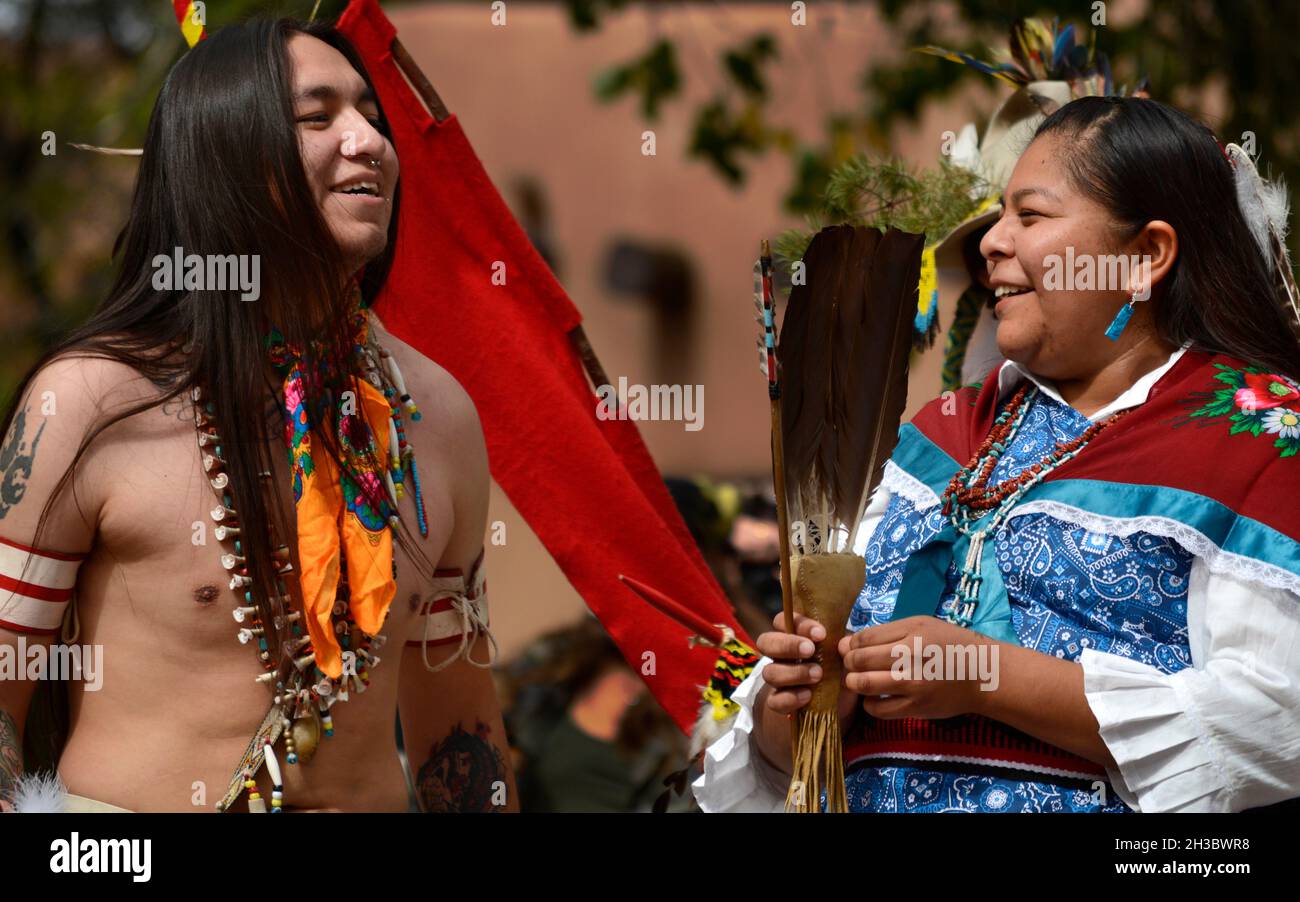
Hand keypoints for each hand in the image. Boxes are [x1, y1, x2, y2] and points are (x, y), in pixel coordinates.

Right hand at [755, 611, 855, 720]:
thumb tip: (844, 643)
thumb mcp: (842, 653)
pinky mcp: (779, 701)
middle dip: (788, 645)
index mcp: (792, 635)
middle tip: (810, 650)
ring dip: (793, 672)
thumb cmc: (838, 666)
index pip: (783, 620)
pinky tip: (808, 695)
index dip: (799, 625)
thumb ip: (842, 645)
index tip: (821, 634)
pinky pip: (774, 701)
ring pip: (769, 672)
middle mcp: (780, 655)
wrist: (840, 700)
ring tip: (817, 675)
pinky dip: (790, 698)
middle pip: (766, 642)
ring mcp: (777, 678)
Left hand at [837, 615, 999, 719]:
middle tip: (852, 666)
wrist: (982, 674)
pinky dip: (869, 704)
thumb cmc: (949, 645)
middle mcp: (911, 656)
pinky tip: (875, 698)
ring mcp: (913, 684)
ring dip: (854, 683)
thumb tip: (846, 643)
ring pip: (864, 684)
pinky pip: (878, 709)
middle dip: (849, 663)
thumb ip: (886, 633)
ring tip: (859, 681)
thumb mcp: (921, 626)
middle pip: (860, 659)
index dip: (850, 644)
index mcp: (912, 632)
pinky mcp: (916, 707)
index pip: (864, 638)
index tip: (851, 649)